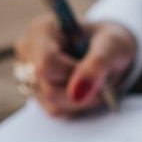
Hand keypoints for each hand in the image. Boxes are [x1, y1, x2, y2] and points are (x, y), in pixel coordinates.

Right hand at [14, 15, 135, 116]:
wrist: (110, 53)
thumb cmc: (110, 42)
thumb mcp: (113, 45)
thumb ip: (97, 64)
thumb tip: (77, 93)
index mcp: (42, 30)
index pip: (46, 64)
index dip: (74, 74)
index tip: (96, 69)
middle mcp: (29, 52)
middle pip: (49, 88)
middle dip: (82, 89)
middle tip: (101, 79)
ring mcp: (28, 75)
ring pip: (53, 103)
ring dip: (82, 100)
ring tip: (95, 83)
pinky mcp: (37, 95)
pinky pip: (57, 111)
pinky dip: (77, 106)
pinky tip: (85, 91)